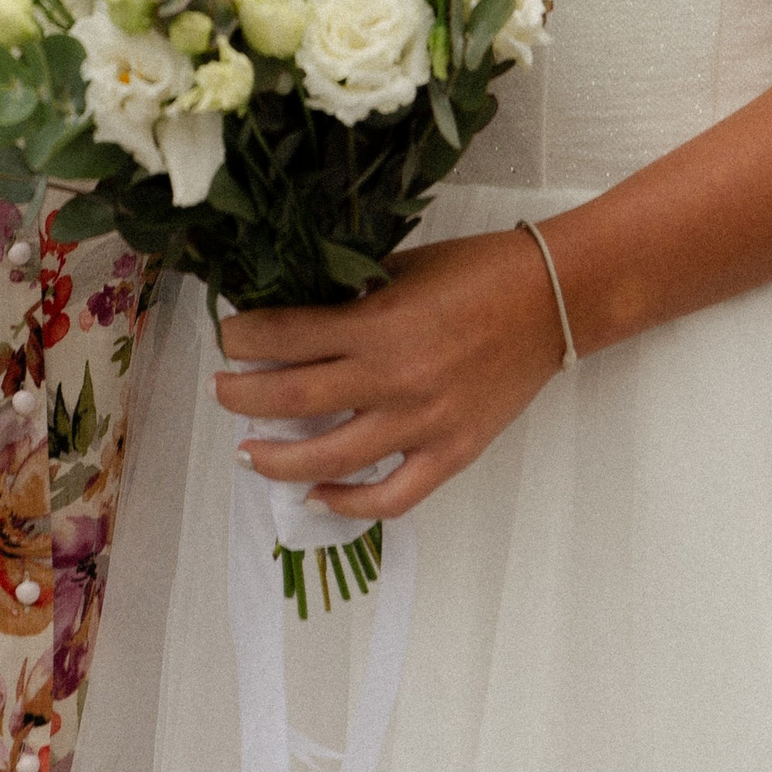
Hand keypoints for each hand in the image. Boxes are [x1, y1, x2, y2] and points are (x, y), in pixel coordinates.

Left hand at [212, 230, 567, 524]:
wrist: (550, 300)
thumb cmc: (474, 271)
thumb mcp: (401, 266)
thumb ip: (350, 293)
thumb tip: (292, 309)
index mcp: (378, 322)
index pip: (287, 336)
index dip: (244, 338)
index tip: (227, 337)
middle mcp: (393, 378)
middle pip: (293, 400)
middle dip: (243, 396)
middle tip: (221, 391)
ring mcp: (423, 423)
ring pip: (330, 458)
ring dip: (278, 459)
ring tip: (249, 451)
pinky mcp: (451, 454)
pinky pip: (391, 496)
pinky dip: (348, 504)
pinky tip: (317, 496)